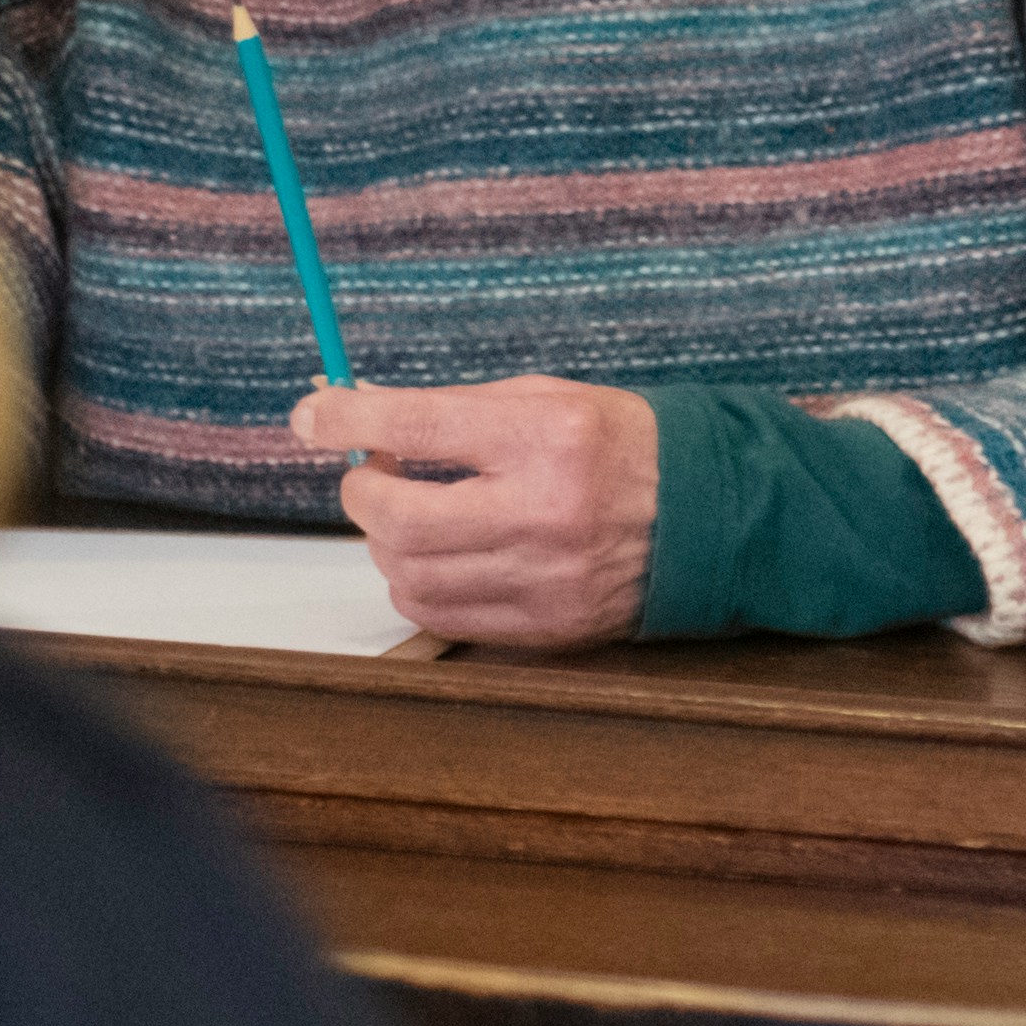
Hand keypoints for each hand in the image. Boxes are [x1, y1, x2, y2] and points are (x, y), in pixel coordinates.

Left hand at [297, 376, 655, 649]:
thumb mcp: (552, 399)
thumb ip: (457, 408)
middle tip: (373, 473)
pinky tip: (437, 559)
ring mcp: (545, 577)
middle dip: (363, 493)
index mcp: (550, 436)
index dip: (351, 420)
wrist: (712, 518)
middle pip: (402, 519)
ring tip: (409, 516)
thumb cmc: (627, 447)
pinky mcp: (544, 626)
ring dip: (387, 544)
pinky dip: (417, 586)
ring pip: (410, 577)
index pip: (421, 425)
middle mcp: (545, 511)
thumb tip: (365, 411)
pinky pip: (442, 618)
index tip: (313, 417)